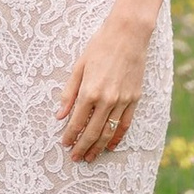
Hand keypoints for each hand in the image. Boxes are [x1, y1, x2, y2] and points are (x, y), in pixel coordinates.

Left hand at [57, 16, 146, 162]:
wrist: (129, 34)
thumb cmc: (100, 46)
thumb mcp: (79, 67)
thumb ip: (68, 93)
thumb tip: (59, 115)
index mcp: (90, 91)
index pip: (77, 122)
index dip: (70, 136)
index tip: (64, 144)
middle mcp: (107, 100)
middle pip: (92, 132)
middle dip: (82, 147)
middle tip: (75, 158)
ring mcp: (123, 101)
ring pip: (109, 132)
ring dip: (98, 147)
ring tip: (90, 157)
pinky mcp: (135, 99)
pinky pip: (125, 124)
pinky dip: (117, 137)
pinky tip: (111, 146)